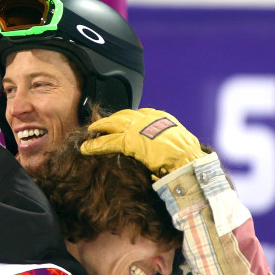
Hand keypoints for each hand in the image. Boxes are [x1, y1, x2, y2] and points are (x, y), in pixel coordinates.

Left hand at [81, 108, 204, 175]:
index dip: (130, 119)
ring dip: (99, 129)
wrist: (188, 160)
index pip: (141, 114)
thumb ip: (169, 142)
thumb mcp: (181, 144)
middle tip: (100, 125)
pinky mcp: (129, 141)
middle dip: (111, 120)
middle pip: (124, 116)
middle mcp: (148, 118)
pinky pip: (108, 141)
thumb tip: (165, 151)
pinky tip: (85, 148)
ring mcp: (138, 128)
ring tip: (90, 133)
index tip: (123, 122)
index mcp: (162, 118)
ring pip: (112, 125)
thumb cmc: (189, 157)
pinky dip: (95, 145)